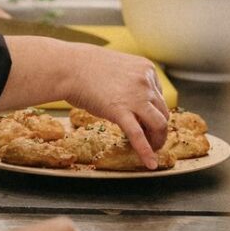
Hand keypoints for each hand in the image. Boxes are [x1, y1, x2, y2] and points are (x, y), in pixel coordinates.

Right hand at [63, 46, 168, 167]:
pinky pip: (138, 135)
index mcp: (146, 68)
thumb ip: (130, 82)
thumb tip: (132, 99)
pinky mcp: (120, 111)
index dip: (152, 110)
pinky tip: (150, 164)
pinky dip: (146, 151)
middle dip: (158, 128)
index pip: (158, 95)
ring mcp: (135, 97)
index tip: (146, 120)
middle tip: (153, 138)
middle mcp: (146, 81)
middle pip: (163, 111)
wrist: (67, 67)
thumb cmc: (84, 66)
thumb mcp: (117, 68)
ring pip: (159, 124)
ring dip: (158, 139)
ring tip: (153, 149)